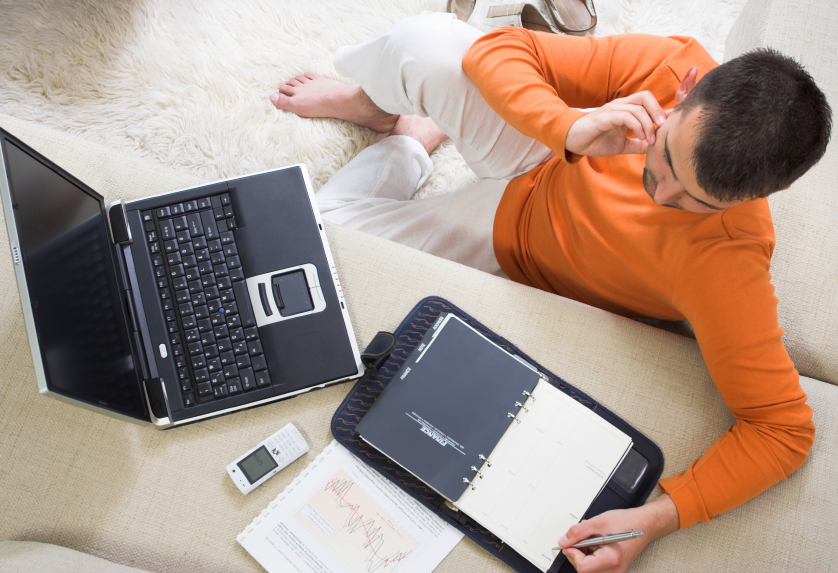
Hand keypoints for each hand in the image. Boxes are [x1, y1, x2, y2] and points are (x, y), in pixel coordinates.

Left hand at [558, 494, 679, 572]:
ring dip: (584, 553)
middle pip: (585, 569)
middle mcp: (614, 569)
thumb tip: (564, 541)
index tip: (569, 544)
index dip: (572, 554)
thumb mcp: (597, 522)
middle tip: (579, 538)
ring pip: (590, 568)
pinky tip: (596, 542)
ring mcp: (616, 570)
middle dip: (577, 553)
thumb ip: (577, 532)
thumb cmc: (627, 522)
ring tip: (591, 538)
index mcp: (611, 559)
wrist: (645, 523)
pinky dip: (591, 554)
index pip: (582, 567)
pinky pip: (597, 565)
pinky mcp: (615, 567)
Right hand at [565, 91, 666, 156]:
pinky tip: (641, 138)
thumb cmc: (595, 141)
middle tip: (664, 127)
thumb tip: (653, 148)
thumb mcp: (622, 145)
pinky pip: (626, 116)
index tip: (673, 124)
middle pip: (646, 96)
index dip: (663, 110)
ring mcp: (613, 109)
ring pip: (638, 107)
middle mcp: (621, 105)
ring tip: (651, 140)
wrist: (574, 142)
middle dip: (658, 110)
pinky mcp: (605, 116)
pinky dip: (637, 126)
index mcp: (626, 109)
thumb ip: (638, 144)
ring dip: (648, 124)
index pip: (648, 102)